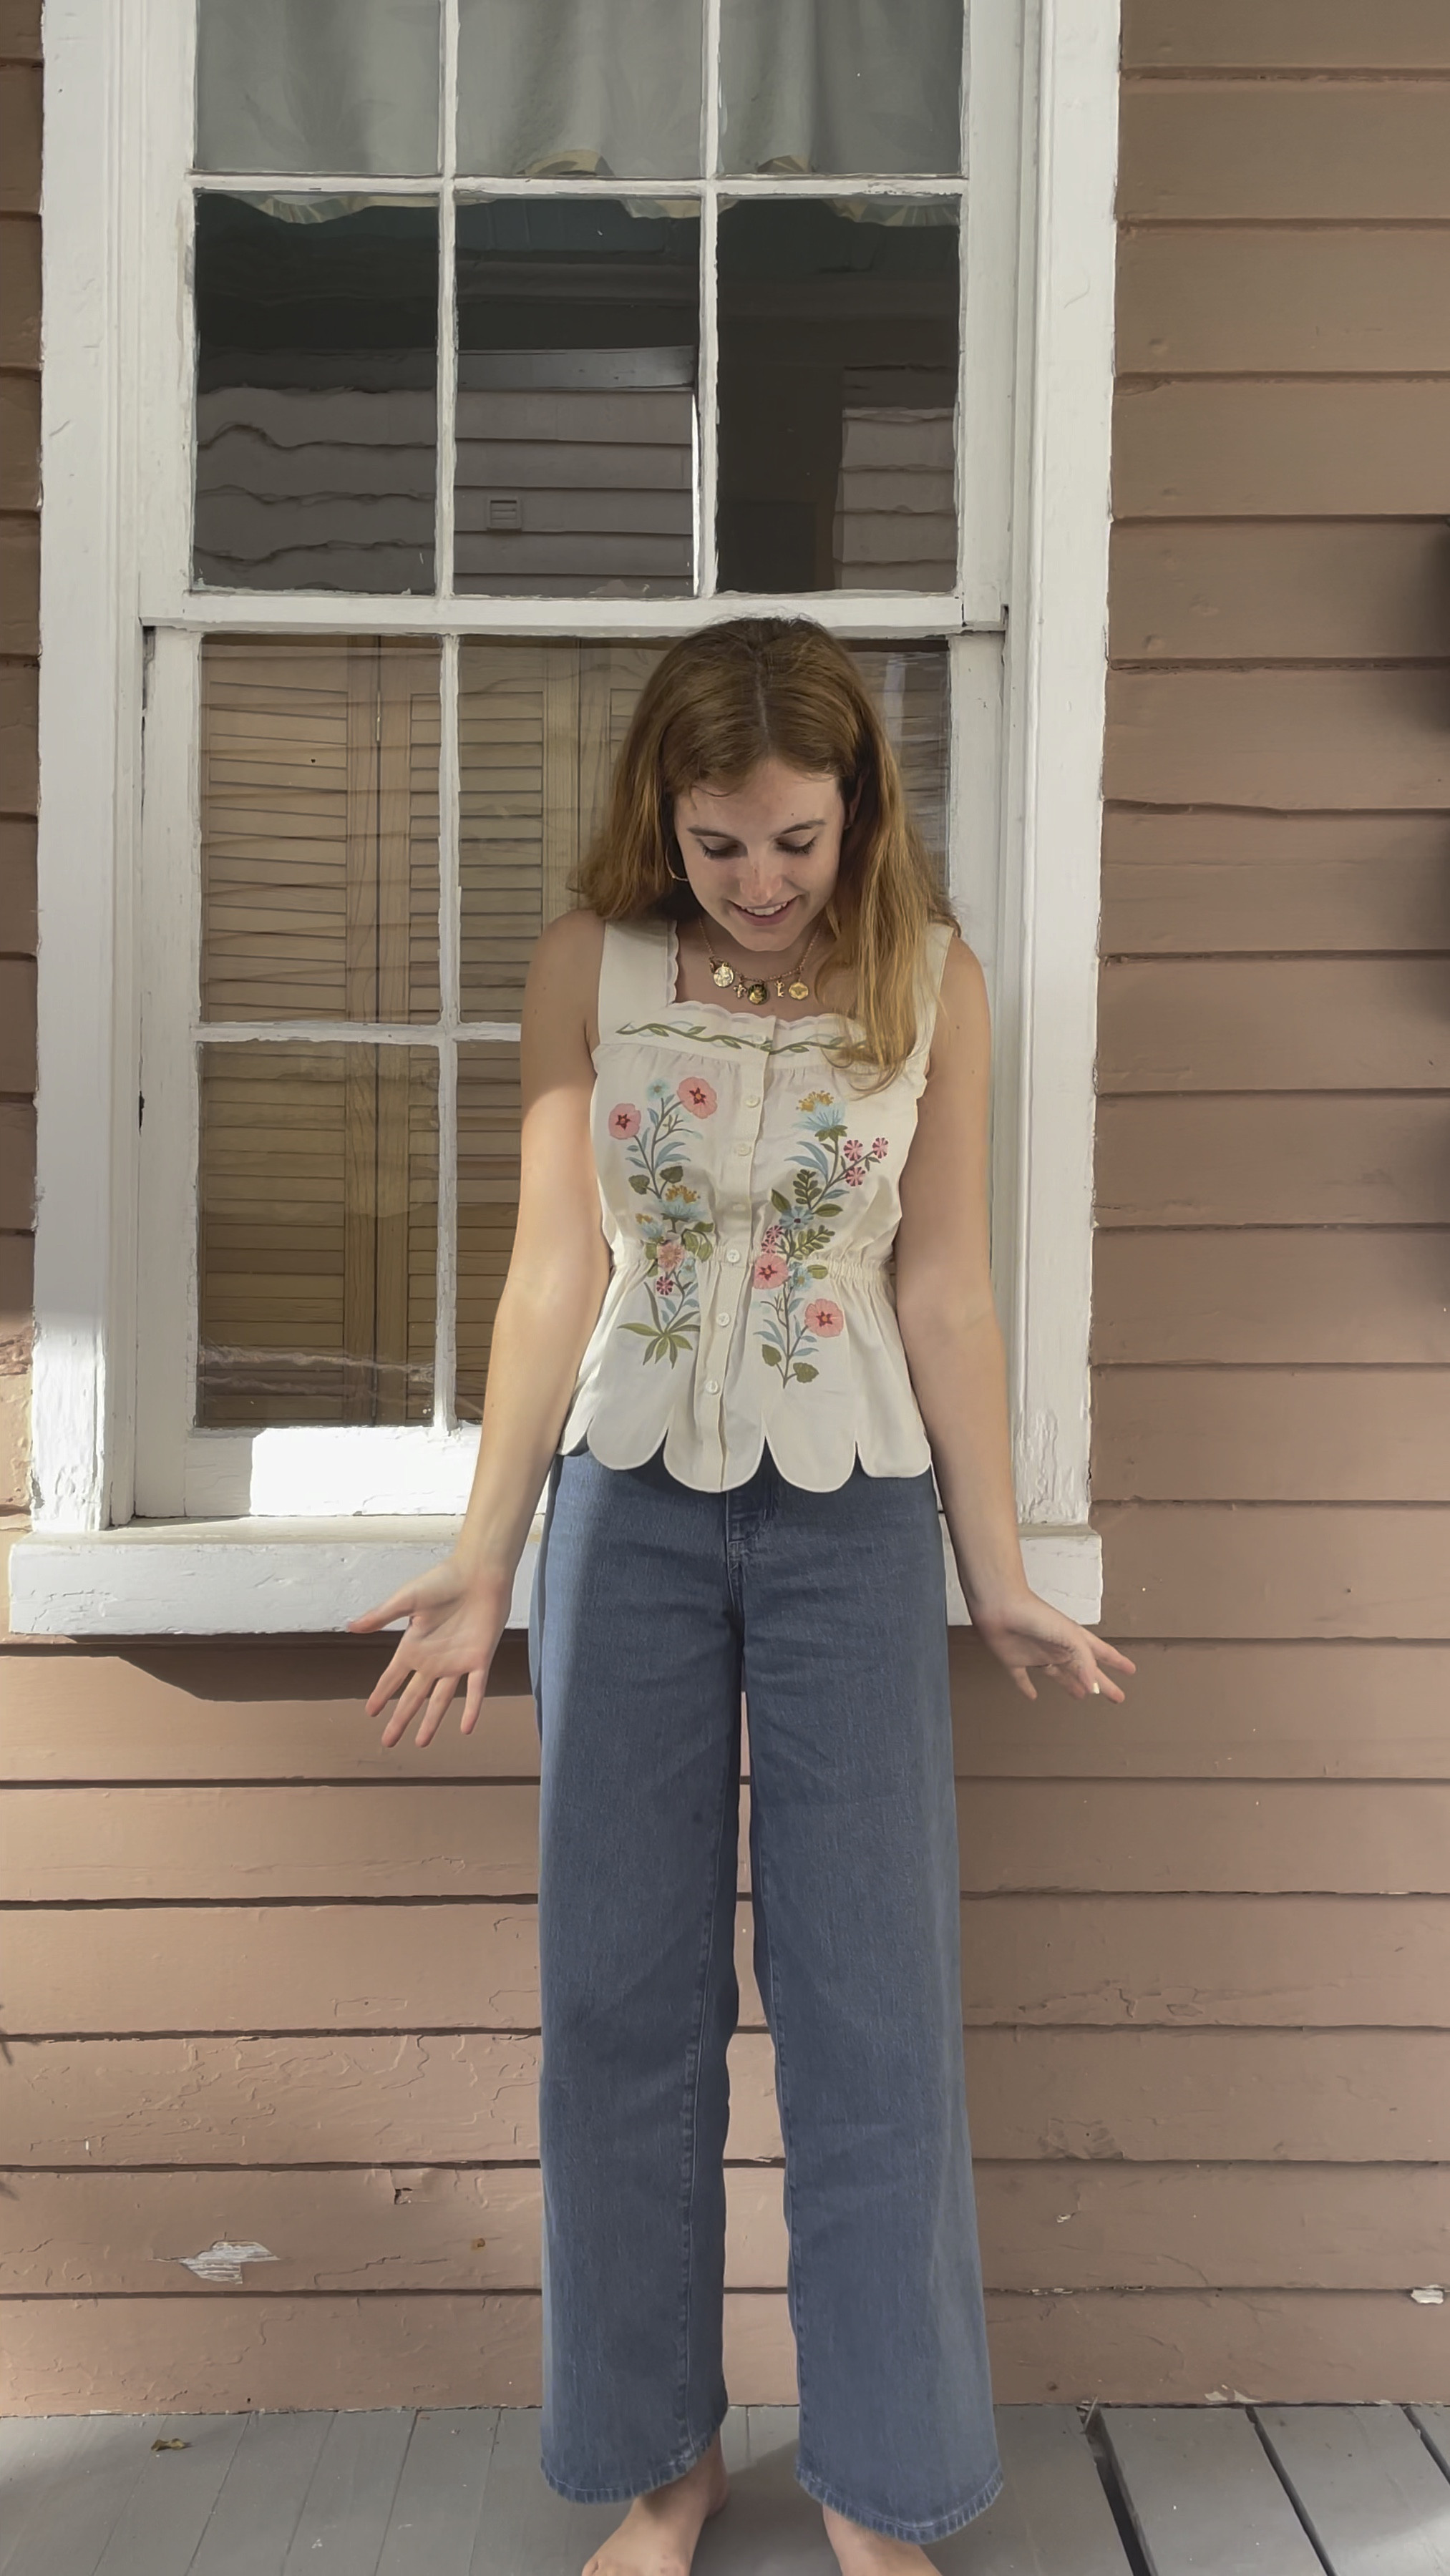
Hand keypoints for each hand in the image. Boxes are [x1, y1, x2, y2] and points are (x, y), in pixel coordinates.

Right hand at [348, 1555, 513, 1748]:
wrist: (479, 1572)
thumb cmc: (443, 1580)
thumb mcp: (407, 1598)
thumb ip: (381, 1615)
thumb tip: (350, 1627)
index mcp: (414, 1645)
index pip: (393, 1677)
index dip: (381, 1695)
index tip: (370, 1712)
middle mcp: (433, 1659)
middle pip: (413, 1696)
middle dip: (400, 1719)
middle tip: (388, 1742)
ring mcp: (457, 1662)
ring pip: (441, 1700)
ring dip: (431, 1721)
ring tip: (421, 1743)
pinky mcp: (480, 1659)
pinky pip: (476, 1690)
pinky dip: (472, 1709)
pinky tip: (466, 1729)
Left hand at [970, 1589, 1135, 1703]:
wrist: (1001, 1607)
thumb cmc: (1036, 1615)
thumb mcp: (1069, 1637)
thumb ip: (1083, 1662)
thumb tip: (1093, 1688)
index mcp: (1074, 1640)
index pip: (1101, 1654)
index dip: (1116, 1662)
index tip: (1131, 1670)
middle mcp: (1058, 1649)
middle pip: (1084, 1670)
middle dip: (1102, 1683)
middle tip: (1116, 1696)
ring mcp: (1037, 1655)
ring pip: (1058, 1675)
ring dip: (1070, 1686)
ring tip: (1082, 1696)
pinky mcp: (1015, 1660)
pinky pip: (1022, 1678)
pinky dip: (1027, 1688)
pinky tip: (1032, 1696)